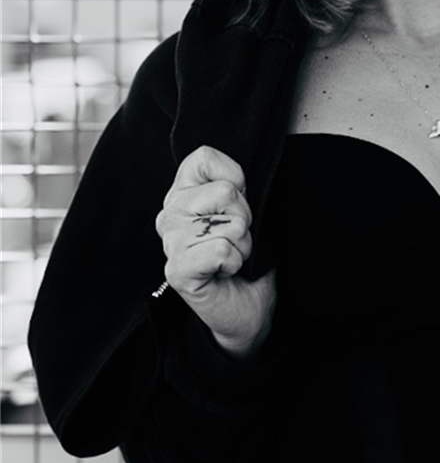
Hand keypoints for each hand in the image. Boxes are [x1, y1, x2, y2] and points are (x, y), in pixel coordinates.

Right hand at [156, 146, 275, 357]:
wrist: (247, 305)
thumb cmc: (247, 254)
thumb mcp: (245, 209)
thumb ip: (235, 186)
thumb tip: (235, 180)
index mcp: (182, 193)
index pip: (203, 157)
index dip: (234, 178)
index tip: (235, 204)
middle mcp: (169, 214)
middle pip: (225, 191)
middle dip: (245, 217)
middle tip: (235, 238)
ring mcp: (170, 243)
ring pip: (229, 223)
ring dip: (242, 243)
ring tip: (231, 256)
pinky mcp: (176, 271)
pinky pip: (222, 250)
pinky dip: (235, 262)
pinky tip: (225, 271)